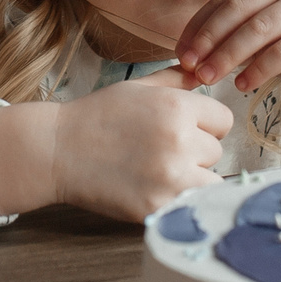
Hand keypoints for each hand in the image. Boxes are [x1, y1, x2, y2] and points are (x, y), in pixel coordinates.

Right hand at [0, 67, 231, 221]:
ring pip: (210, 181)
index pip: (223, 120)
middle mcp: (179, 140)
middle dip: (195, 152)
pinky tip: (153, 189)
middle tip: (160, 152)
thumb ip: (177, 80)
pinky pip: (189, 205)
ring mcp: (170, 177)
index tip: (183, 130)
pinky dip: (176, 201)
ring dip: (191, 179)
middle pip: (216, 152)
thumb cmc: (98, 116)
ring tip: (159, 172)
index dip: (204, 125)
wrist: (57, 151)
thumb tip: (206, 74)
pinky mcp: (158, 206)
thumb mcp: (138, 87)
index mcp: (177, 106)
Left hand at [173, 0, 280, 117]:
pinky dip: (260, 68)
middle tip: (189, 66)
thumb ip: (234, 39)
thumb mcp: (266, 37)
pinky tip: (244, 84)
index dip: (198, 26)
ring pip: (260, 28)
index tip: (180, 54)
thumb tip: (187, 60)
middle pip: (238, 9)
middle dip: (209, 39)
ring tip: (210, 78)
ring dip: (229, 55)